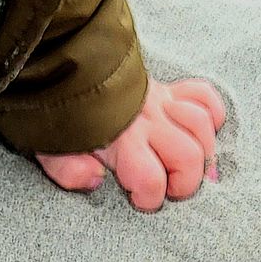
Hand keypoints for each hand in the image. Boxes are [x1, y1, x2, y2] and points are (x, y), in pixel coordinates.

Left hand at [36, 75, 226, 211]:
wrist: (60, 63)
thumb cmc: (56, 113)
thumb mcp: (49, 148)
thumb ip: (67, 170)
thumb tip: (95, 180)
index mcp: (119, 140)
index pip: (150, 178)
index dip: (149, 198)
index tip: (138, 199)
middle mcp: (146, 120)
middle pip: (188, 155)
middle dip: (186, 182)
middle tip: (170, 189)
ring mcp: (160, 101)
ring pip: (201, 126)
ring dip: (203, 152)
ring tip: (190, 166)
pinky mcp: (167, 88)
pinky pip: (203, 95)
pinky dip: (211, 114)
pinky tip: (203, 132)